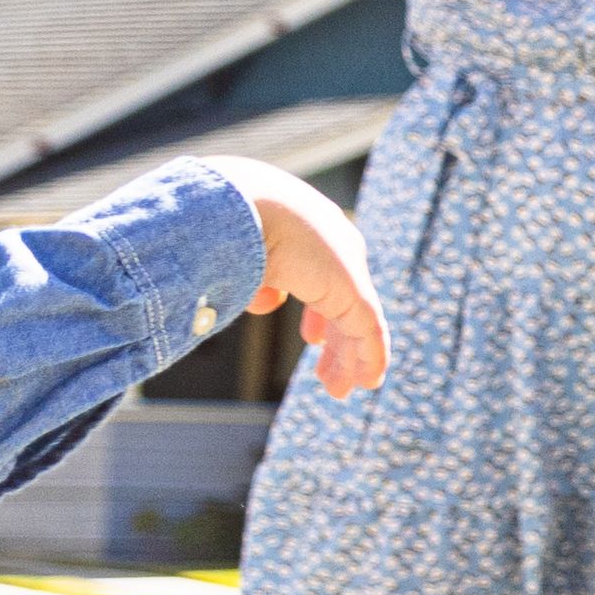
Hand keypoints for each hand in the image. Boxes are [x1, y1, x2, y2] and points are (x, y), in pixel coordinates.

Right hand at [233, 166, 389, 399]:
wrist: (241, 203)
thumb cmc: (223, 221)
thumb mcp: (234, 254)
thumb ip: (252, 277)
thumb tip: (265, 303)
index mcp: (306, 233)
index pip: (322, 278)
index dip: (319, 312)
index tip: (313, 338)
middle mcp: (333, 248)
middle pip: (342, 303)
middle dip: (336, 340)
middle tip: (326, 372)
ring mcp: (345, 270)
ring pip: (356, 323)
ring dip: (348, 359)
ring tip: (340, 390)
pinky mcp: (353, 292)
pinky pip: (370, 332)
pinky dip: (370, 358)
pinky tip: (368, 382)